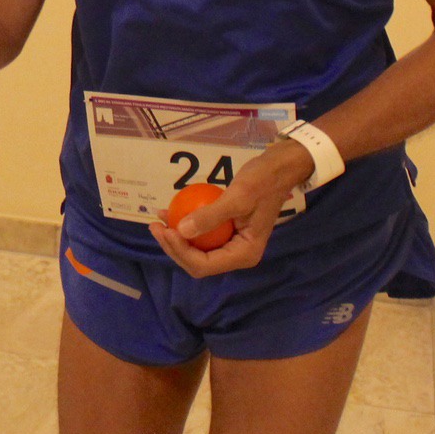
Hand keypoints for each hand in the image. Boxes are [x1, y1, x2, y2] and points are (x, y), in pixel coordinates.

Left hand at [148, 139, 314, 276]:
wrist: (279, 169)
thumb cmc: (262, 182)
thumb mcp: (237, 197)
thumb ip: (210, 216)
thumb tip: (181, 231)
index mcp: (244, 254)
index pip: (204, 265)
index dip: (180, 251)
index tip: (165, 229)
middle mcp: (237, 255)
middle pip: (198, 262)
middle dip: (174, 247)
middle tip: (155, 226)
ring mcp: (232, 244)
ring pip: (197, 250)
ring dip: (176, 238)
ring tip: (159, 220)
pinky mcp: (227, 232)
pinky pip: (202, 235)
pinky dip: (186, 226)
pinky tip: (170, 212)